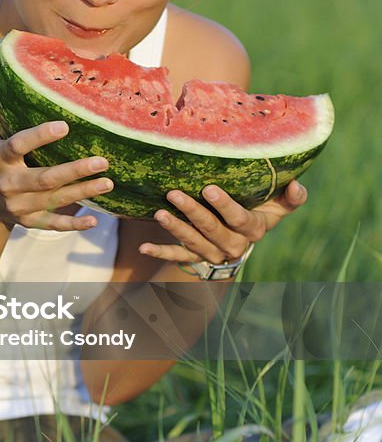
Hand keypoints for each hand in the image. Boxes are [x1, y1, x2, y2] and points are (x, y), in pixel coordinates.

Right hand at [0, 60, 112, 230]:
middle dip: (73, 172)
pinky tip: (95, 220)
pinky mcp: (30, 221)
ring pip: (55, 200)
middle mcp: (9, 184)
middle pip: (44, 179)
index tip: (64, 125)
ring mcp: (20, 205)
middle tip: (102, 160)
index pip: (16, 147)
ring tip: (108, 180)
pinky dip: (73, 225)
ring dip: (83, 192)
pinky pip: (53, 225)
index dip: (39, 137)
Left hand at [138, 180, 307, 262]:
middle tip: (174, 194)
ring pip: (192, 242)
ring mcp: (212, 252)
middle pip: (212, 230)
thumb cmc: (260, 211)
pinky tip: (143, 248)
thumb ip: (291, 198)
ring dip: (174, 228)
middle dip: (193, 212)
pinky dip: (160, 252)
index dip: (225, 206)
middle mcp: (233, 244)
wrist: (243, 240)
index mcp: (253, 229)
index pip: (239, 219)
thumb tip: (297, 184)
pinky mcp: (195, 257)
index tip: (210, 188)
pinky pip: (177, 257)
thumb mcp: (279, 206)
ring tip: (159, 213)